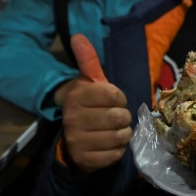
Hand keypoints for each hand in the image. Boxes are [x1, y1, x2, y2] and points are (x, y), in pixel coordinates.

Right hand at [61, 34, 131, 172]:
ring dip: (122, 133)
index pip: (114, 94)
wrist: (73, 138)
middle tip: (115, 117)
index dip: (119, 98)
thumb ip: (88, 60)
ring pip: (120, 136)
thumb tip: (77, 35)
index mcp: (75, 96)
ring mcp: (77, 141)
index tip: (113, 100)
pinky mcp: (84, 160)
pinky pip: (115, 154)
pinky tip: (108, 144)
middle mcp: (72, 118)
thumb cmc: (89, 105)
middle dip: (123, 117)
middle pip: (119, 116)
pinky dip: (118, 150)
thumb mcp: (90, 82)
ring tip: (113, 130)